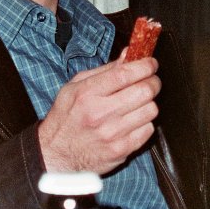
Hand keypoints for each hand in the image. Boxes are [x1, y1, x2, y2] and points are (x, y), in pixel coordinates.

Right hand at [38, 52, 160, 174]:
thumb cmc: (65, 117)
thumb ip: (105, 70)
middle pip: (144, 91)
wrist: (56, 153)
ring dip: (148, 103)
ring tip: (137, 103)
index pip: (125, 74)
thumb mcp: (75, 87)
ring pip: (150, 110)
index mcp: (87, 94)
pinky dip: (144, 123)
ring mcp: (112, 134)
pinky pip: (148, 130)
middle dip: (153, 81)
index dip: (145, 66)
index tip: (150, 63)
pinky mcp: (121, 151)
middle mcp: (100, 114)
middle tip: (149, 80)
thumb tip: (129, 55)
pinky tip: (132, 121)